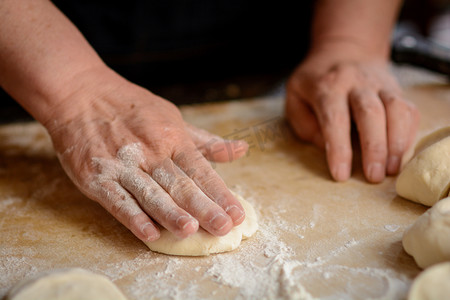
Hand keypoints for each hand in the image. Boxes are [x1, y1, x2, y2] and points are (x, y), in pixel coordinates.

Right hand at [44, 69, 247, 242]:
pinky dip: (133, 217)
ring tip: (190, 231)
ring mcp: (122, 165)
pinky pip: (117, 200)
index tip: (237, 213)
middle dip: (203, 207)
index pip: (201, 169)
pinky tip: (149, 233)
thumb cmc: (132, 108)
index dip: (220, 193)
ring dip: (171, 213)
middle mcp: (150, 151)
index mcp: (172, 137)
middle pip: (180, 184)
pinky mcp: (97, 176)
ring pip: (151, 194)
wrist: (80, 93)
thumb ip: (205, 141)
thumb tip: (242, 150)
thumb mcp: (173, 118)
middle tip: (223, 227)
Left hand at [286, 51, 419, 182]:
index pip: (334, 118)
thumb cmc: (315, 82)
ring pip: (396, 110)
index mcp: (326, 85)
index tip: (341, 175)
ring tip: (391, 170)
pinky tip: (399, 155)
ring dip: (396, 142)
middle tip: (373, 177)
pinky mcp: (396, 89)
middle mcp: (355, 82)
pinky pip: (409, 110)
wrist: (345, 50)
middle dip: (373, 148)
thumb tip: (325, 146)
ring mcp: (379, 84)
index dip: (338, 148)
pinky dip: (407, 135)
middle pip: (370, 113)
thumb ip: (304, 123)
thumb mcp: (295, 97)